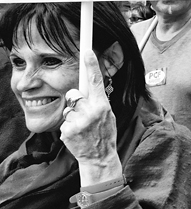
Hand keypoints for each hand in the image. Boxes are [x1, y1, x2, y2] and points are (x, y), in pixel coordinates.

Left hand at [61, 50, 121, 185]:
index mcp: (103, 105)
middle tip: (84, 113)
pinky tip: (77, 134)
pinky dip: (68, 126)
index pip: (95, 80)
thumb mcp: (109, 115)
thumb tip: (89, 89)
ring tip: (82, 127)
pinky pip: (64, 121)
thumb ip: (98, 101)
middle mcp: (90, 111)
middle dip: (76, 101)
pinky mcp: (67, 131)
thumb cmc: (105, 134)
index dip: (91, 65)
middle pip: (74, 94)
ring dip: (72, 115)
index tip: (87, 51)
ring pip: (68, 108)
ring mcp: (78, 122)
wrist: (99, 157)